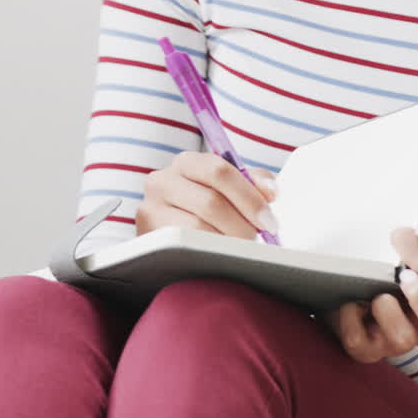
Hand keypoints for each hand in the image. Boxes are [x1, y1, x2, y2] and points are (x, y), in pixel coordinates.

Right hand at [135, 152, 277, 239]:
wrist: (169, 237)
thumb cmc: (204, 208)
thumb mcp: (228, 188)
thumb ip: (252, 183)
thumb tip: (270, 192)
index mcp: (187, 162)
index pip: (219, 170)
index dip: (249, 197)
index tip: (268, 220)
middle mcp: (163, 180)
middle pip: (211, 202)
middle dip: (242, 224)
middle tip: (258, 239)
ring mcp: (151, 208)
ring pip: (198, 228)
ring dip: (226, 241)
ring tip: (240, 248)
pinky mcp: (147, 235)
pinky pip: (184, 245)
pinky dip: (207, 252)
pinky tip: (219, 255)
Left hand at [318, 216, 417, 362]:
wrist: (360, 287)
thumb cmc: (399, 267)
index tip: (403, 237)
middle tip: (404, 275)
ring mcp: (394, 343)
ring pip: (402, 340)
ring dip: (389, 312)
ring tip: (376, 292)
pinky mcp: (365, 349)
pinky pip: (360, 344)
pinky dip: (352, 321)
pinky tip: (350, 302)